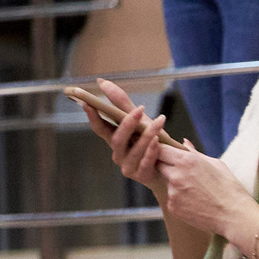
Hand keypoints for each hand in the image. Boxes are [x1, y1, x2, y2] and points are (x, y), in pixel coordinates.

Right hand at [86, 78, 168, 192]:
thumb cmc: (153, 143)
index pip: (99, 128)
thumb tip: (101, 82)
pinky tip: (157, 141)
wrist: (171, 169)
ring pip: (134, 150)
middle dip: (127, 123)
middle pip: (117, 139)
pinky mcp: (142, 176)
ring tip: (159, 122)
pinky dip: (151, 151)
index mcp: (114, 140)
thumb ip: (122, 103)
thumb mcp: (140, 121)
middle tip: (140, 108)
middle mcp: (118, 154)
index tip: (86, 102)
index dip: (92, 116)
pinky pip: (146, 163)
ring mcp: (129, 167)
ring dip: (147, 135)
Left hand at [155, 138, 256, 240]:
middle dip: (167, 166)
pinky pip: (172, 199)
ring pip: (167, 183)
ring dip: (176, 184)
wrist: (234, 216)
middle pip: (158, 165)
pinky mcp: (172, 207)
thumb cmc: (230, 189)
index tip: (168, 154)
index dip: (162, 151)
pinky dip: (181, 200)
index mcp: (187, 160)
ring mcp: (173, 192)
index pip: (160, 149)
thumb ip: (195, 153)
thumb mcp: (216, 164)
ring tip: (197, 192)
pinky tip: (197, 203)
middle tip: (184, 173)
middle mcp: (176, 175)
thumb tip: (183, 142)